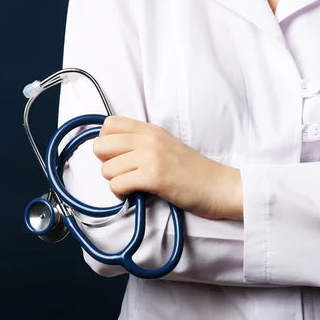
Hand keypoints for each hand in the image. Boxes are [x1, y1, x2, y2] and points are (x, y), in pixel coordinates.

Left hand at [92, 116, 242, 219]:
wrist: (219, 186)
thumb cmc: (193, 171)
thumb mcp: (166, 145)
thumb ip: (142, 143)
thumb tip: (110, 152)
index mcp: (151, 129)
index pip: (109, 125)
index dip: (107, 143)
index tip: (119, 156)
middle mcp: (149, 139)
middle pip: (101, 146)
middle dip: (106, 163)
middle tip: (123, 173)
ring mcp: (151, 157)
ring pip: (107, 169)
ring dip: (116, 181)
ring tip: (133, 185)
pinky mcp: (154, 177)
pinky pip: (117, 185)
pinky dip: (122, 193)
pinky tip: (136, 194)